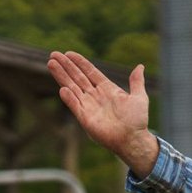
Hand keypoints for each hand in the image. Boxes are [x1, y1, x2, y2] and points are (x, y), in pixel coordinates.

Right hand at [47, 50, 157, 176]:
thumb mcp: (139, 98)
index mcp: (107, 89)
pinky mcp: (85, 118)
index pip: (90, 72)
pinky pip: (74, 105)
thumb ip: (137, 82)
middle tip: (53, 54)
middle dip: (66, 66)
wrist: (133, 139)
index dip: (80, 63)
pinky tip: (62, 88)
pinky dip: (69, 97)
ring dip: (62, 76)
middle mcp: (96, 96)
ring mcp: (89, 106)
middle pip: (78, 77)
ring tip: (51, 63)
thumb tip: (140, 66)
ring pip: (72, 87)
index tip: (69, 53)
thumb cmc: (137, 120)